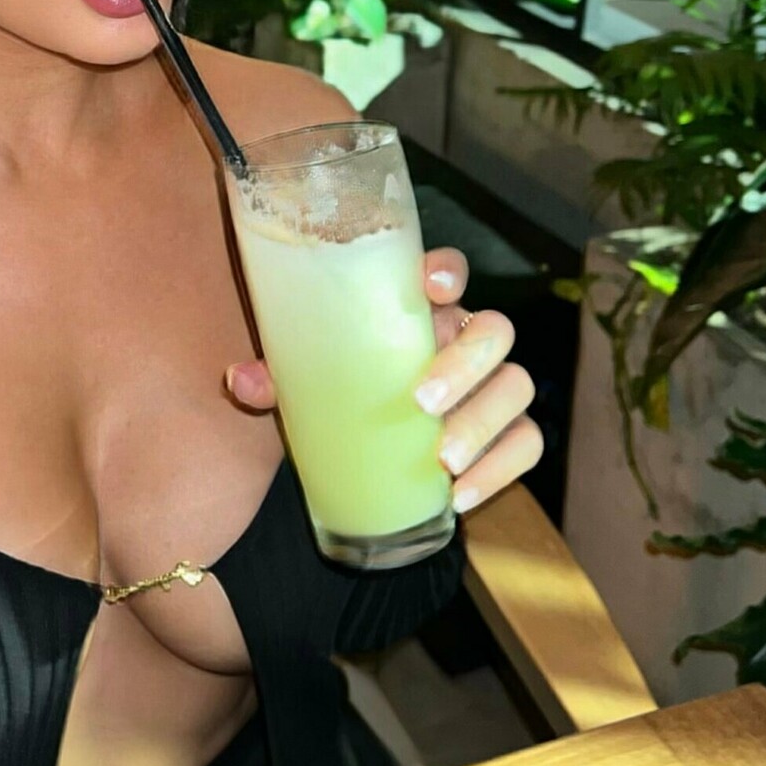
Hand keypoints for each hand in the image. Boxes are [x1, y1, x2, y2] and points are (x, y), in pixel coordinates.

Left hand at [224, 245, 542, 515]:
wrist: (366, 452)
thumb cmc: (341, 394)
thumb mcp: (306, 384)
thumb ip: (277, 378)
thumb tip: (239, 380)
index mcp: (418, 313)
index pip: (447, 273)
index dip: (448, 270)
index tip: (433, 285)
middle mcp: (464, 341)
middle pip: (494, 330)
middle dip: (466, 363)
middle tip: (423, 401)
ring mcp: (492, 387)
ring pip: (517, 386)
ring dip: (483, 423)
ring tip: (442, 461)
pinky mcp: (508, 434)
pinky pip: (526, 443)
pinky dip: (499, 469)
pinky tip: (460, 496)